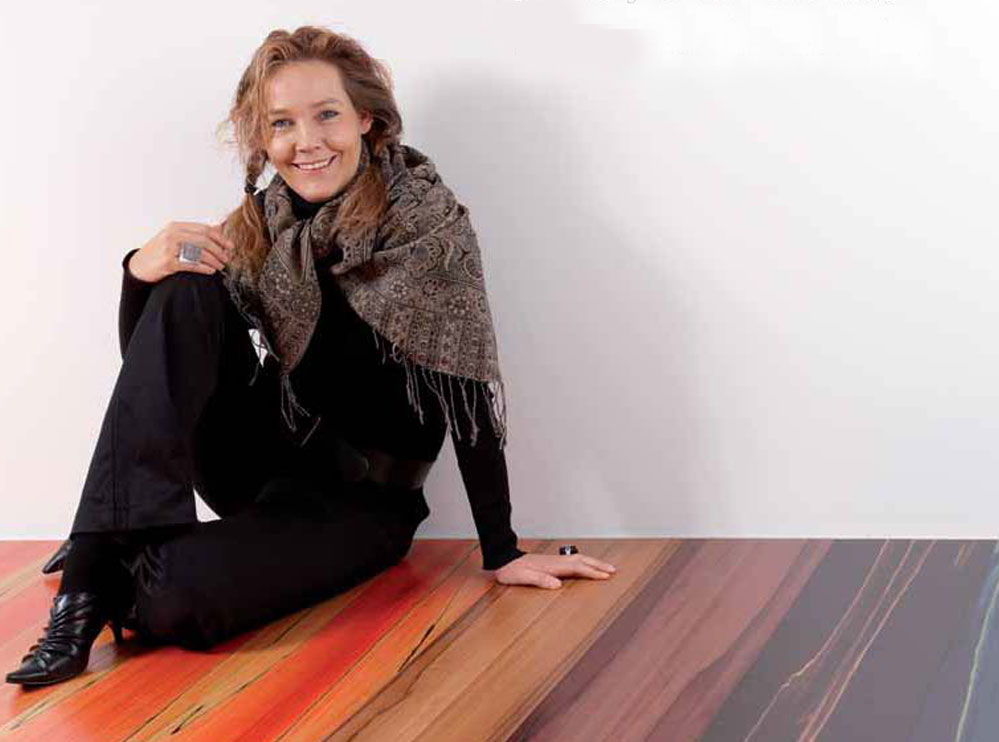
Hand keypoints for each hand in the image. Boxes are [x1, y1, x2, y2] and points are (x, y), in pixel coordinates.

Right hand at [127, 221, 235, 282]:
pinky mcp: (168, 262)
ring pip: (199, 253)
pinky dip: (204, 268)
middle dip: (219, 250)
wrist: (138, 265)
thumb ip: (194, 233)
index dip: (220, 238)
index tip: (230, 246)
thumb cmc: (159, 252)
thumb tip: (218, 227)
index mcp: (176, 227)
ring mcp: (169, 248)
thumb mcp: (174, 238)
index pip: (204, 229)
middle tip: (227, 258)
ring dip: (214, 261)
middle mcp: (172, 235)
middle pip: (204, 240)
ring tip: (220, 266)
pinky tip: (210, 271)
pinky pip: (191, 265)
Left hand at [493, 551, 616, 588]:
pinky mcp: (551, 562)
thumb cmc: (512, 570)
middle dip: (598, 565)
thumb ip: (540, 580)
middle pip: (582, 561)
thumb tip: (557, 585)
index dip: (592, 572)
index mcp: (552, 566)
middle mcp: (556, 562)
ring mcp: (554, 561)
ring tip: (605, 567)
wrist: (503, 559)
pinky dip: (583, 563)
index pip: (577, 568)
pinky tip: (585, 566)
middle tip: (613, 570)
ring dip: (592, 563)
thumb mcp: (523, 578)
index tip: (605, 576)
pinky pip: (573, 562)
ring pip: (578, 559)